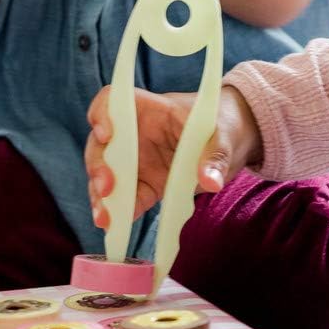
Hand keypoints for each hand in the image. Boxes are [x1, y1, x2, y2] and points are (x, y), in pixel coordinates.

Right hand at [84, 84, 262, 226]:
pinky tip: (116, 227)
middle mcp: (133, 133)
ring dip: (102, 198)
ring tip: (105, 219)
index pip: (112, 101)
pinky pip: (126, 199)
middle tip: (107, 188)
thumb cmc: (220, 125)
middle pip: (101, 145)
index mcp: (149, 109)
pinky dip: (119, 213)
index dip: (102, 115)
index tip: (106, 135)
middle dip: (98, 167)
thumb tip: (210, 181)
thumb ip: (215, 155)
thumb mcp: (222, 134)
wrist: (230, 143)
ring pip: (106, 176)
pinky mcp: (144, 185)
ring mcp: (136, 161)